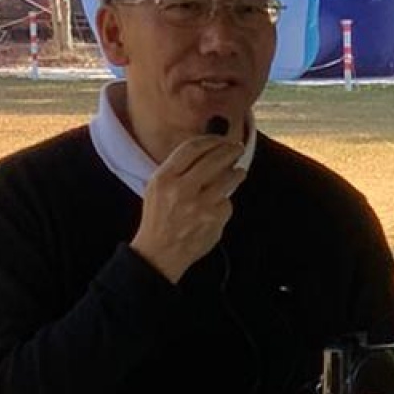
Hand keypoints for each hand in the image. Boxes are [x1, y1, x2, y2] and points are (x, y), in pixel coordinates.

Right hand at [129, 133, 245, 282]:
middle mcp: (181, 189)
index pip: (192, 148)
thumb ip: (177, 169)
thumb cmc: (159, 218)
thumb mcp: (156, 188)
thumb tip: (207, 150)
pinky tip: (218, 205)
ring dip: (236, 172)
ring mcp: (199, 206)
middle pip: (214, 158)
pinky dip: (225, 203)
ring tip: (238, 172)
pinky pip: (227, 203)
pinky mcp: (213, 220)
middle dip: (230, 150)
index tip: (221, 139)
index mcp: (164, 178)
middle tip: (238, 147)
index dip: (211, 140)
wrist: (159, 253)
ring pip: (228, 178)